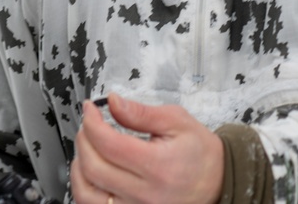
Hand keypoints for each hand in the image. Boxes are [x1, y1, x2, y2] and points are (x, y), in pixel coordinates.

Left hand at [70, 93, 223, 203]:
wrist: (218, 182)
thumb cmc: (199, 152)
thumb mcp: (176, 121)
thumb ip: (141, 113)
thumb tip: (112, 102)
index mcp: (158, 166)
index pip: (109, 145)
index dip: (92, 122)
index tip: (90, 108)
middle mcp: (146, 194)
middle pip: (94, 168)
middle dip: (83, 138)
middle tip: (89, 123)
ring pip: (88, 194)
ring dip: (79, 166)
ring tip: (87, 146)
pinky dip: (84, 188)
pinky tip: (90, 170)